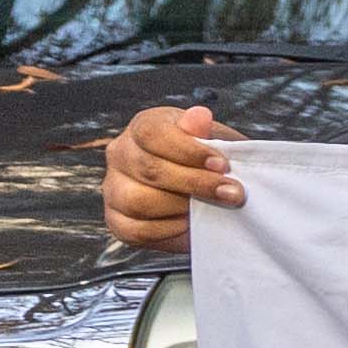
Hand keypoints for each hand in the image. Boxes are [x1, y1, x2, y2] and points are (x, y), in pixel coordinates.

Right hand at [98, 102, 241, 251]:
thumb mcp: (214, 140)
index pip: (152, 134)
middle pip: (149, 169)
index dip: (189, 150)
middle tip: (233, 193)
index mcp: (142, 127)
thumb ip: (205, 131)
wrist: (206, 191)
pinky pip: (137, 230)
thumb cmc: (209, 160)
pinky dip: (169, 230)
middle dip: (196, 183)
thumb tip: (199, 116)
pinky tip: (191, 222)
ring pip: (138, 201)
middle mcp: (120, 154)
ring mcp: (114, 188)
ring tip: (213, 208)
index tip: (222, 164)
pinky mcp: (117, 220)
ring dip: (182, 208)